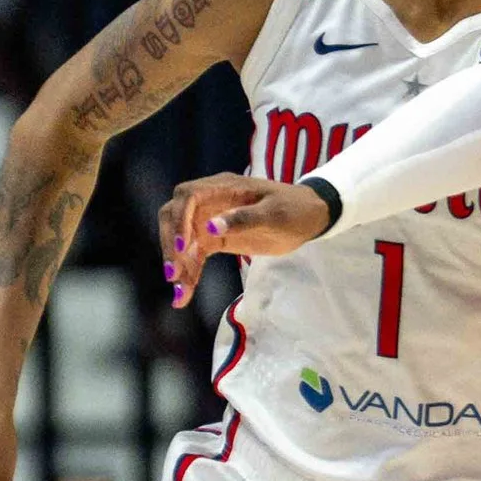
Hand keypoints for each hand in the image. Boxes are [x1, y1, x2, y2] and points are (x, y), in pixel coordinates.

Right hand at [160, 175, 331, 294]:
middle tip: (174, 274)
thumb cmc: (294, 209)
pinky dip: (189, 272)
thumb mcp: (274, 214)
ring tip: (180, 293)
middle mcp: (210, 200)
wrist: (309, 217)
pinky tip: (185, 294)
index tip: (183, 247)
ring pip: (182, 239)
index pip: (188, 197)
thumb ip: (243, 219)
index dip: (180, 220)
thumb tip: (210, 227)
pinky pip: (195, 255)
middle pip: (174, 216)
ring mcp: (210, 220)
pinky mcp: (215, 239)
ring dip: (178, 264)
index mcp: (223, 187)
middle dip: (171, 245)